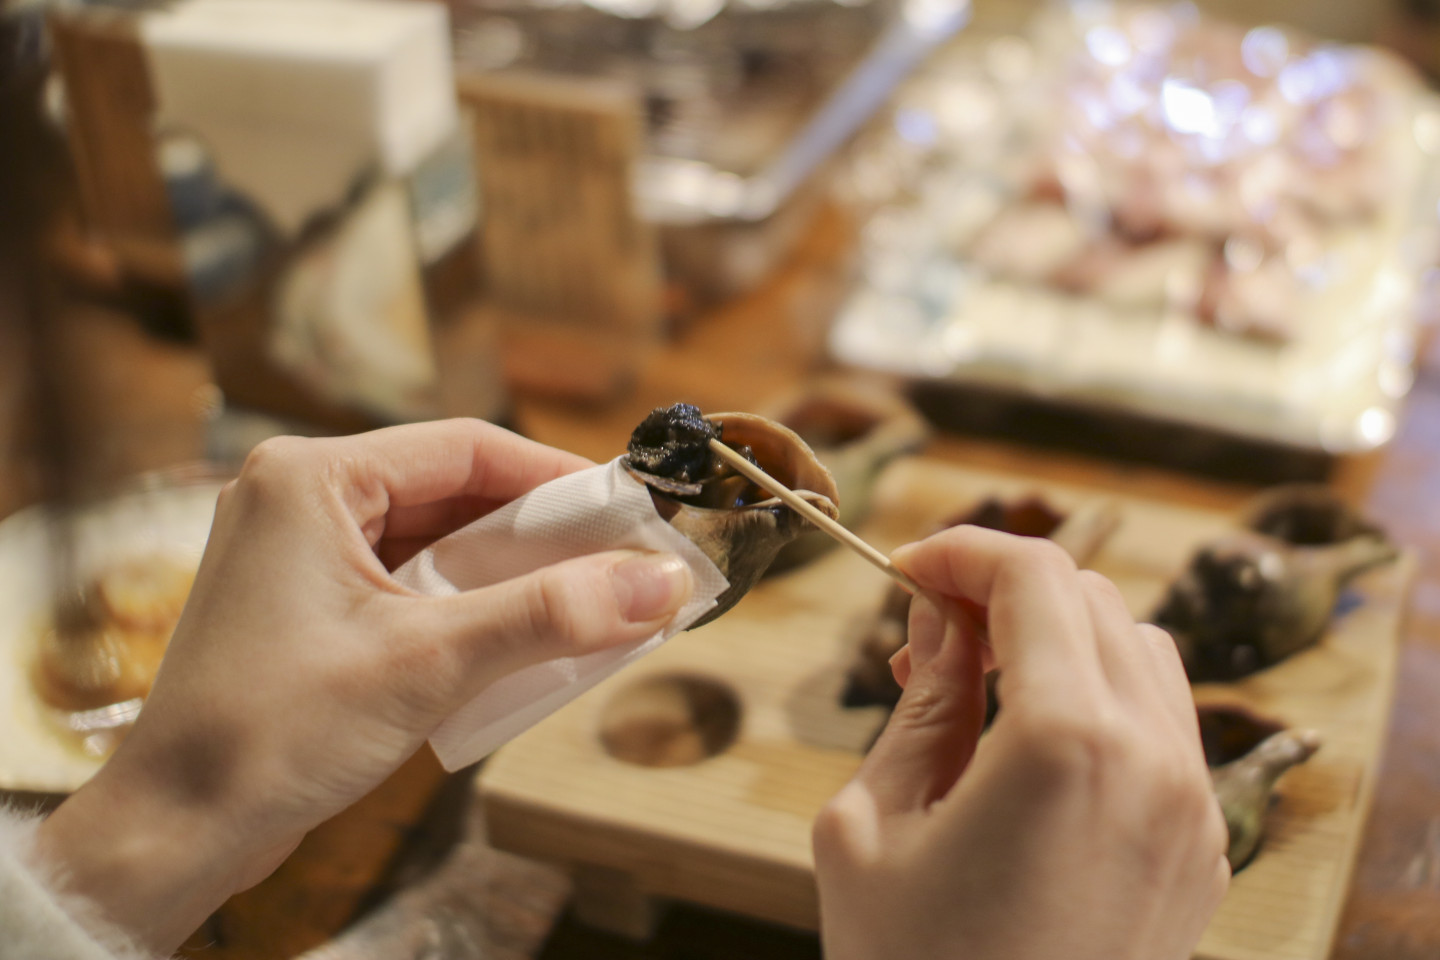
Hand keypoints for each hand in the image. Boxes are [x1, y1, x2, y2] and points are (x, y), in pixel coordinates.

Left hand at [37, 420, 694, 952]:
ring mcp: (302, 556)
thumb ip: (548, 616)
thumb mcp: (427, 663)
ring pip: (438, 543)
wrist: (175, 833)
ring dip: (511, 577)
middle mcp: (301, 500)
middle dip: (542, 534)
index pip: (464, 447)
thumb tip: (660, 582)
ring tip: (591, 605)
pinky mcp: (311, 607)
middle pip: (455, 493)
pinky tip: (524, 643)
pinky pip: (412, 586)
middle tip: (625, 563)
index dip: (558, 477)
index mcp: (310, 478)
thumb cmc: (270, 735)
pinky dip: (471, 609)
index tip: (631, 510)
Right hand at [814, 526, 1227, 959]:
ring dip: (1055, 636)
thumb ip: (922, 701)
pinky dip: (1100, 695)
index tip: (904, 569)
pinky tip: (1030, 740)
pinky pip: (1163, 726)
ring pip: (1137, 652)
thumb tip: (941, 616)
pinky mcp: (1200, 851)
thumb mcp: (875, 822)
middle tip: (923, 627)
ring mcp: (1191, 809)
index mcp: (1066, 743)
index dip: (962, 550)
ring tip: (973, 682)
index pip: (1034, 577)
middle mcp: (1154, 762)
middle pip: (1089, 601)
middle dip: (1002, 588)